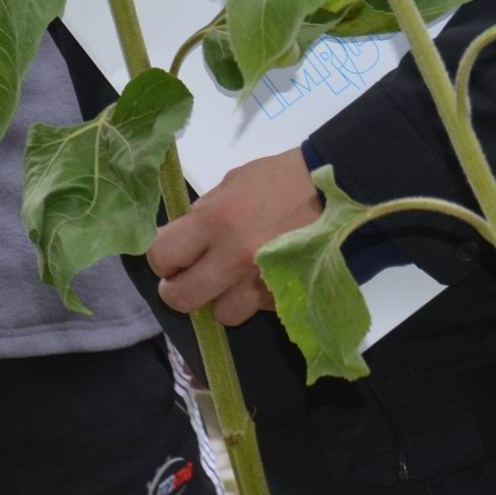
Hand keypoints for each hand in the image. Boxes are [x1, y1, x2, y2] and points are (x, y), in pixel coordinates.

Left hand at [147, 148, 319, 326]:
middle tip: (188, 278)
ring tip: (231, 280)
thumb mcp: (230, 185)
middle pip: (182, 298)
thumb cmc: (277, 180)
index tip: (169, 257)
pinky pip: (255, 311)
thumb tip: (184, 239)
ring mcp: (261, 282)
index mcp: (215, 222)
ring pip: (221, 314)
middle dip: (178, 290)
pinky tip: (261, 278)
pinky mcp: (286, 298)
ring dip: (221, 300)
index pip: (162, 255)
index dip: (160, 259)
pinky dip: (252, 300)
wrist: (335, 189)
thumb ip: (203, 214)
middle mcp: (234, 258)